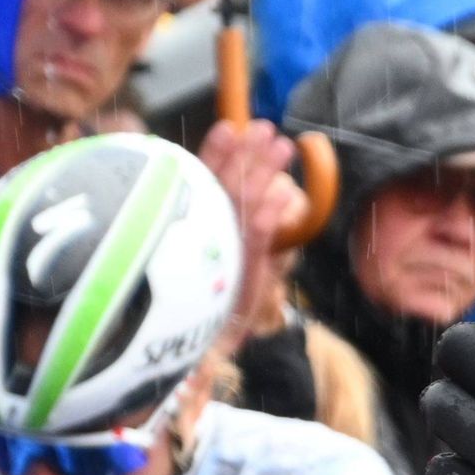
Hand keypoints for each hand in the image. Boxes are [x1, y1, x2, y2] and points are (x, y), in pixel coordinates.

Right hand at [197, 117, 300, 334]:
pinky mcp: (241, 273)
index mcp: (188, 224)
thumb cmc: (200, 299)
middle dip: (245, 155)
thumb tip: (240, 190)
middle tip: (266, 128)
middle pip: (223, 185)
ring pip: (242, 203)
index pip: (199, 181)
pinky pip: (257, 237)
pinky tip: (285, 193)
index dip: (215, 153)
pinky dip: (270, 213)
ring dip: (263, 172)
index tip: (229, 128)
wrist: (199, 346)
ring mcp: (220, 251)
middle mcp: (200, 233)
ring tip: (283, 146)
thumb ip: (211, 219)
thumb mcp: (210, 254)